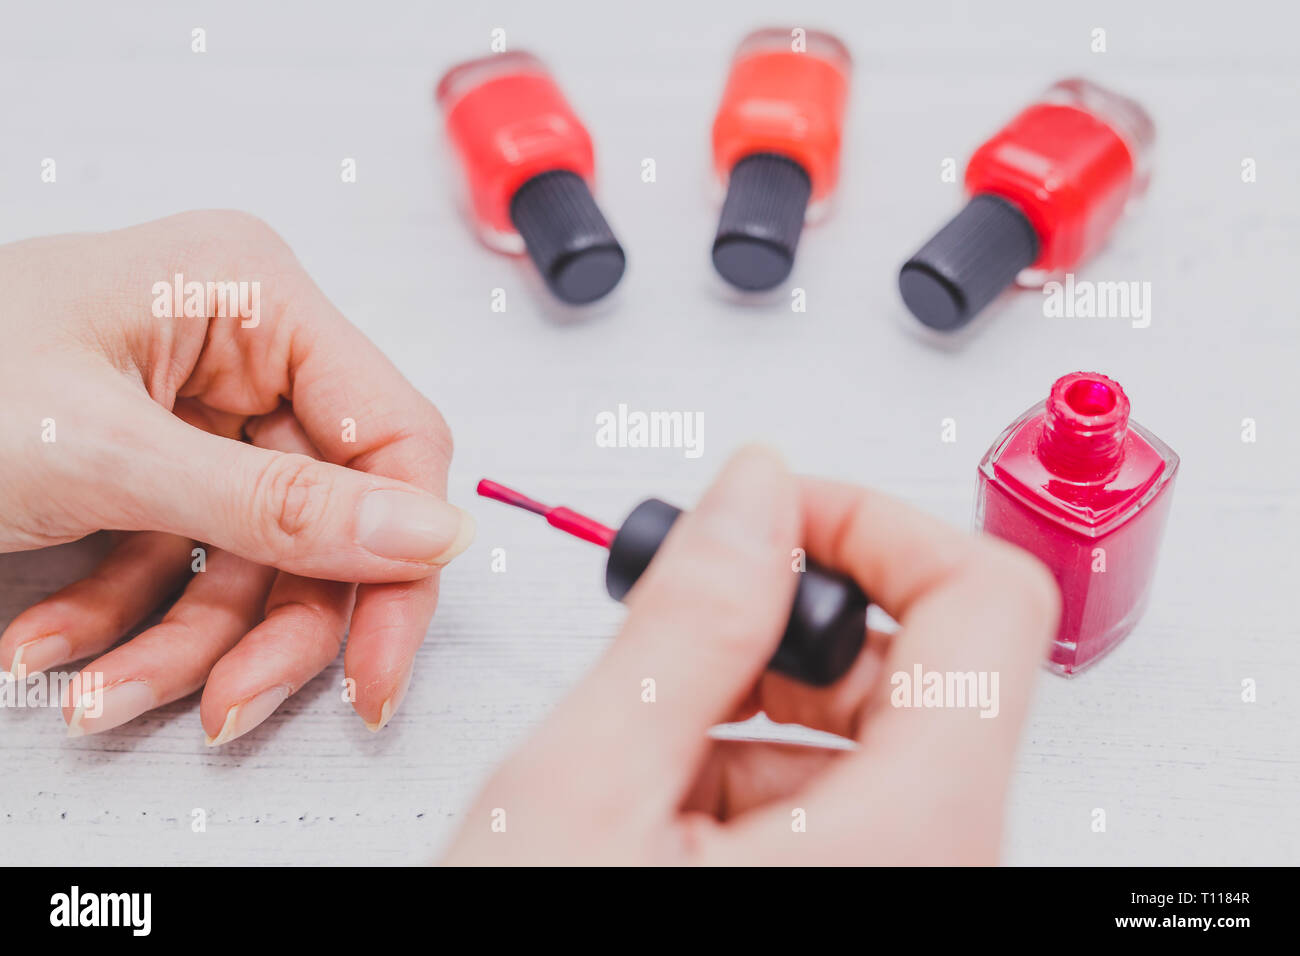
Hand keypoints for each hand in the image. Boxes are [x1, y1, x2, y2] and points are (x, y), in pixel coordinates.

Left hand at [0, 211, 473, 739]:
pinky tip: (50, 649)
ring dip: (177, 645)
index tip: (377, 663)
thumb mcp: (101, 454)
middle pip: (325, 516)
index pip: (392, 433)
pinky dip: (122, 626)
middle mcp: (239, 352)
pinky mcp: (151, 475)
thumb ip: (278, 503)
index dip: (400, 556)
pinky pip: (182, 570)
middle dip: (271, 625)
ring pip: (251, 563)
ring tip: (95, 694)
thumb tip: (432, 534)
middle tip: (234, 706)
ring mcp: (195, 417)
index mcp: (252, 296)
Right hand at [441, 446, 1058, 864]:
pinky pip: (839, 795)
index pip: (985, 602)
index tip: (778, 515)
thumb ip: (690, 620)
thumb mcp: (588, 792)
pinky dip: (748, 766)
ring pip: (870, 730)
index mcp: (915, 836)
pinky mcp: (863, 902)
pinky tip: (659, 803)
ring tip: (643, 742)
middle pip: (924, 662)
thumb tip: (755, 494)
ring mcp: (906, 891)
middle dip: (788, 624)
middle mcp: (942, 866)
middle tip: (677, 630)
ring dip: (754, 700)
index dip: (877, 524)